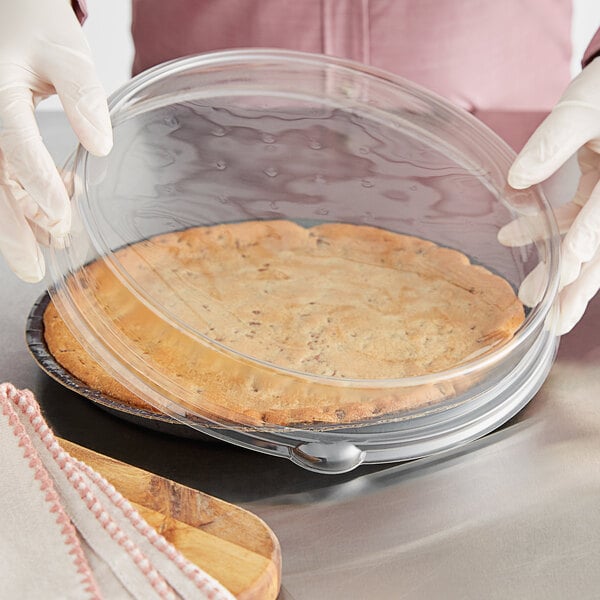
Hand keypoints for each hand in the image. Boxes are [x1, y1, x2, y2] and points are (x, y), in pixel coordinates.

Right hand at [0, 0, 111, 281]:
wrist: (7, 15)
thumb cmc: (35, 29)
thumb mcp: (66, 51)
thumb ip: (82, 93)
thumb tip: (98, 143)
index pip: (12, 140)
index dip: (35, 179)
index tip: (60, 214)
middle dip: (12, 228)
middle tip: (32, 269)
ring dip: (19, 222)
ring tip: (45, 250)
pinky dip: (23, 201)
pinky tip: (47, 218)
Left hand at [500, 58, 599, 334]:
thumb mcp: (585, 104)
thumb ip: (556, 139)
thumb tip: (515, 182)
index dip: (592, 232)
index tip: (574, 261)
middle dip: (580, 286)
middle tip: (557, 323)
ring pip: (589, 243)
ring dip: (559, 270)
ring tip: (531, 297)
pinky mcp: (597, 192)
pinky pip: (573, 220)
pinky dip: (544, 230)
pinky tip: (511, 235)